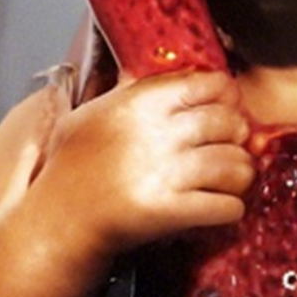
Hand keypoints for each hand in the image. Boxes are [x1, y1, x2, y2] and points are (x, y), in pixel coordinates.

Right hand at [34, 71, 253, 271]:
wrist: (57, 221)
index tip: (225, 106)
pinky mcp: (169, 212)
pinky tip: (220, 206)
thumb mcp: (91, 113)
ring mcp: (164, 174)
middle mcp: (155, 134)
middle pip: (228, 122)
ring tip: (231, 178)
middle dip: (237, 135)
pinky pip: (226, 206)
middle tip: (231, 144)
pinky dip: (230, 207)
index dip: (225, 96)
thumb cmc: (70, 169)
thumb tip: (172, 75)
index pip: (209, 85)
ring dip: (240, 173)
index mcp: (138, 103)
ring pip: (235, 165)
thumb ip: (130, 91)